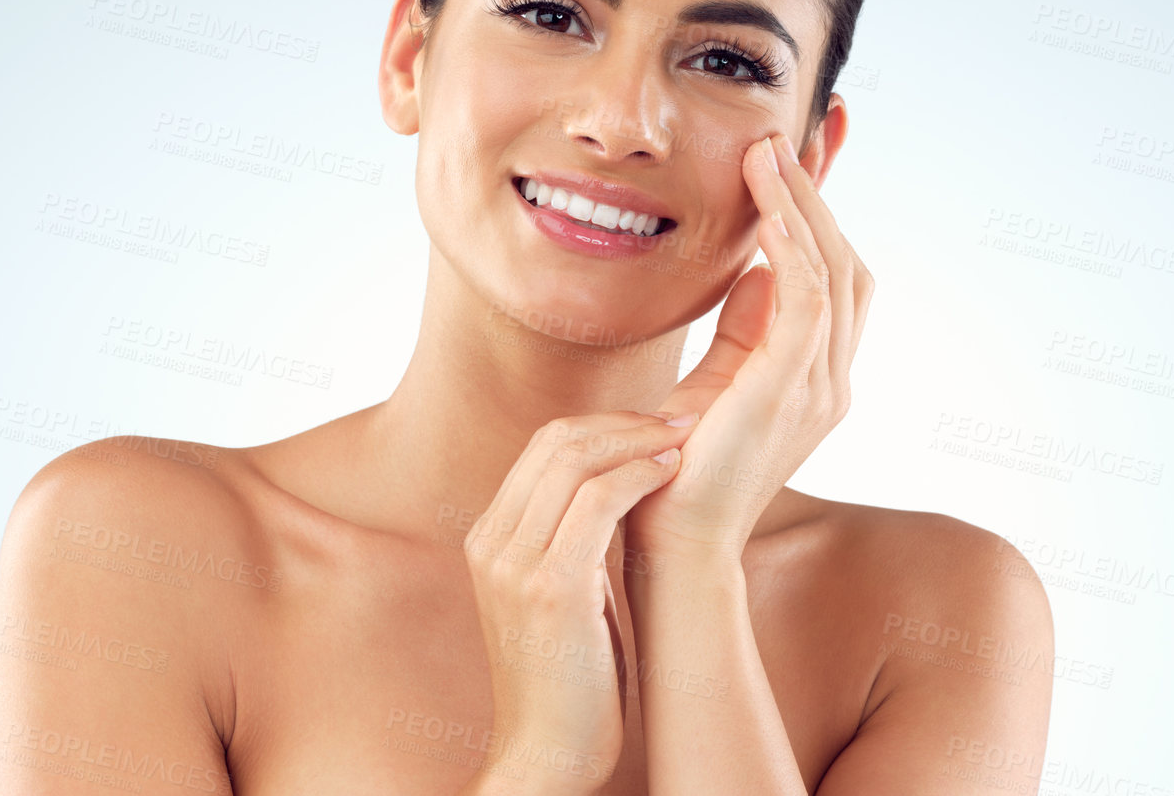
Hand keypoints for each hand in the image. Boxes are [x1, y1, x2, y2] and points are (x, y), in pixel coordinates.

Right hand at [462, 410, 699, 793]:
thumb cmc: (569, 679)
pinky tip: (669, 474)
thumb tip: (616, 487)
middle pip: (556, 440)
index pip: (543, 446)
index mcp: (490, 538)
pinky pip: (596, 502)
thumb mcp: (560, 592)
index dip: (604, 422)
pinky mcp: (549, 588)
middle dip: (624, 419)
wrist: (547, 755)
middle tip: (680, 419)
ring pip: (576, 459)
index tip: (655, 423)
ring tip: (683, 439)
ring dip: (638, 438)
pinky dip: (638, 475)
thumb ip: (569, 539)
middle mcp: (492, 542)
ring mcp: (515, 564)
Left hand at [624, 132, 873, 562]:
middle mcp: (832, 380)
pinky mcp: (788, 389)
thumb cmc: (680, 465)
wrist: (670, 538)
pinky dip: (793, 248)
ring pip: (833, 271)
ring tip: (766, 156)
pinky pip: (808, 300)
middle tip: (781, 141)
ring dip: (801, 207)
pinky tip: (766, 210)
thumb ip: (744, 326)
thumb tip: (753, 265)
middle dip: (817, 198)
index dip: (824, 215)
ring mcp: (819, 387)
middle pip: (848, 265)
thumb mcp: (717, 380)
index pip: (839, 276)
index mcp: (817, 377)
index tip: (799, 154)